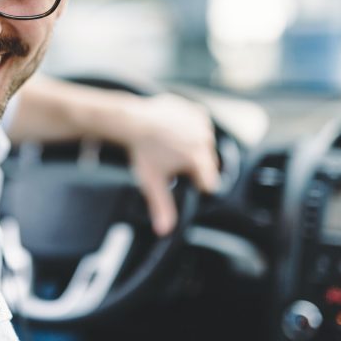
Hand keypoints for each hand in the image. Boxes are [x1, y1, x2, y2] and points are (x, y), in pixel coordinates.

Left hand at [113, 93, 219, 235]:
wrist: (131, 120)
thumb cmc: (142, 151)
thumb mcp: (152, 182)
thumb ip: (162, 207)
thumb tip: (164, 230)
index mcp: (199, 159)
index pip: (208, 182)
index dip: (194, 184)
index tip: (180, 178)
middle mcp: (205, 140)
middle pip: (206, 162)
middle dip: (191, 164)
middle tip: (169, 159)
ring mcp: (202, 123)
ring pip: (203, 143)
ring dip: (191, 145)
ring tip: (169, 144)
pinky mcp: (196, 110)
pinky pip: (198, 125)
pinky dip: (189, 128)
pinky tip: (172, 130)